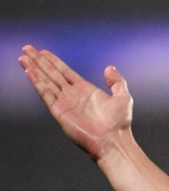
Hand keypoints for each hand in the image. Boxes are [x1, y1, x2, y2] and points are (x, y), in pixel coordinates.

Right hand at [18, 46, 133, 161]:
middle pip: (52, 74)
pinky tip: (29, 72)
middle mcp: (73, 95)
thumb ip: (117, 82)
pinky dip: (37, 82)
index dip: (53, 61)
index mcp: (86, 90)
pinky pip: (46, 93)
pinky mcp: (59, 111)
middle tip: (27, 48)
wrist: (112, 142)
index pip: (65, 72)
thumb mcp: (123, 97)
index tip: (43, 52)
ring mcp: (65, 103)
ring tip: (23, 58)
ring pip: (46, 81)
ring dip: (34, 69)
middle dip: (39, 61)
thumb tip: (110, 68)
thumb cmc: (119, 124)